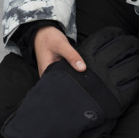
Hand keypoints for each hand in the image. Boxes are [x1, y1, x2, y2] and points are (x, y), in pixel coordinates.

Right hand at [2, 27, 138, 137]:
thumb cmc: (50, 39)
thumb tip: (83, 68)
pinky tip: (91, 83)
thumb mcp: (61, 45)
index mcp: (47, 76)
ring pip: (69, 85)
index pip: (57, 92)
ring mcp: (57, 76)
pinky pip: (72, 77)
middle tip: (93, 104)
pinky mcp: (63, 71)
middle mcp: (52, 79)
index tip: (83, 105)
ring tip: (94, 96)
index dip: (69, 99)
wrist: (44, 32)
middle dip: (77, 97)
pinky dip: (80, 79)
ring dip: (80, 88)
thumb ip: (71, 55)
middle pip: (64, 91)